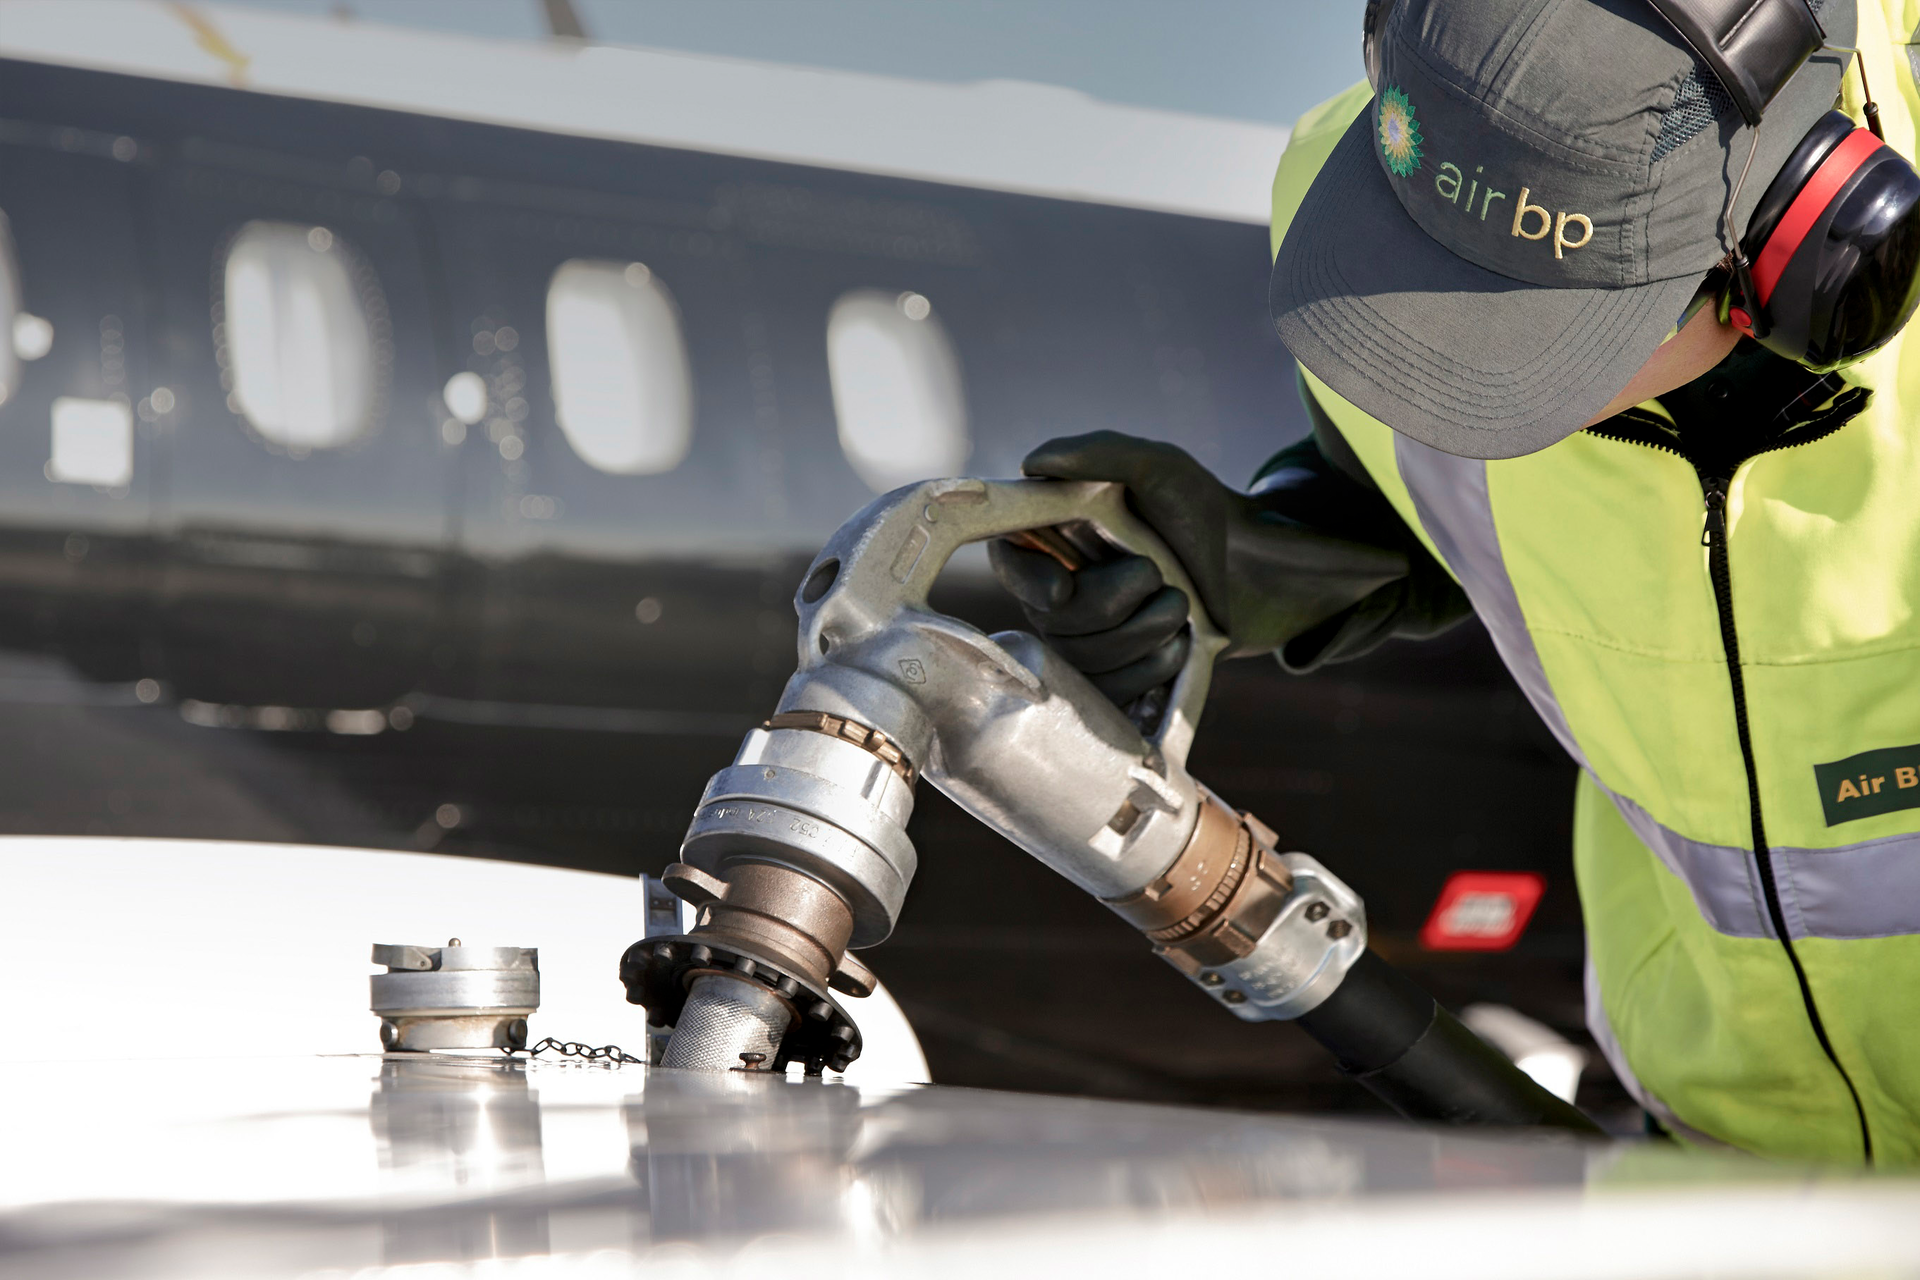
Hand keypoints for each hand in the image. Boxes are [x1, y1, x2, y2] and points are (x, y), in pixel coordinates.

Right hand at [990, 431, 1414, 704]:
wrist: (1239, 568)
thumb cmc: (1188, 511)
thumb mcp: (1156, 468)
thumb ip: (1098, 453)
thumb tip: (1036, 463)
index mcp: (1049, 539)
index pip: (1009, 563)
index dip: (1027, 581)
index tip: (1062, 587)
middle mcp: (1052, 593)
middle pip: (1060, 621)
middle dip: (1117, 600)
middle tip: (1156, 574)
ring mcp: (1079, 641)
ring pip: (1092, 658)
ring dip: (1148, 630)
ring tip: (1178, 604)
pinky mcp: (1110, 678)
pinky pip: (1115, 693)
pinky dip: (1155, 667)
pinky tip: (1178, 644)